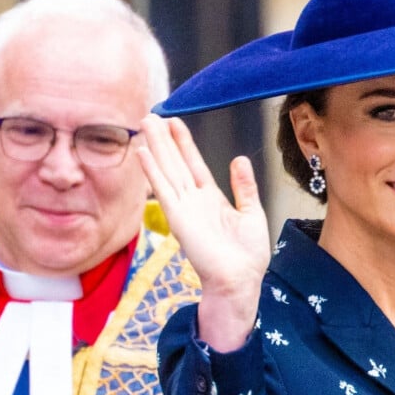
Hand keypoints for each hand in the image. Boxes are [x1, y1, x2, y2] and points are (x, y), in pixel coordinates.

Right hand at [138, 114, 269, 349]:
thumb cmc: (246, 254)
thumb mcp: (251, 212)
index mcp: (211, 198)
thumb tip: (239, 158)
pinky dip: (153, 171)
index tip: (174, 122)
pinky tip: (143, 153)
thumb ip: (244, 186)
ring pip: (167, 170)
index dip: (184, 143)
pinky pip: (163, 190)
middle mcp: (194, 200)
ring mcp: (184, 208)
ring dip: (155, 147)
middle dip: (164, 139)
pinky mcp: (178, 218)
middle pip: (175, 162)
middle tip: (152, 115)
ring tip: (145, 123)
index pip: (194, 163)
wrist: (240, 280)